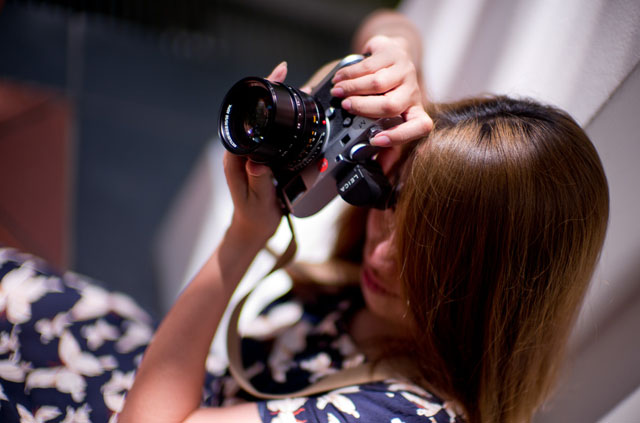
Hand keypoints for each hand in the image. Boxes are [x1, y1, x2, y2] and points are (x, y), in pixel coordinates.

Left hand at [224, 62, 288, 241]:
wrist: (253, 229)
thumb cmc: (254, 217)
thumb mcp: (258, 200)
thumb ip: (257, 181)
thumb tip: (257, 162)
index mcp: (236, 156)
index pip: (245, 119)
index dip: (258, 97)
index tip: (272, 79)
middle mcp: (241, 151)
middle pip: (254, 115)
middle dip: (270, 93)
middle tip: (287, 75)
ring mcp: (251, 154)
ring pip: (264, 123)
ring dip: (278, 106)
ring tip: (295, 89)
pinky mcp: (262, 158)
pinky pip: (271, 135)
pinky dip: (283, 121)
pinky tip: (294, 114)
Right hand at [329, 35, 431, 146]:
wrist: (392, 53)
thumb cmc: (385, 91)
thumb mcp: (385, 116)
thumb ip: (383, 143)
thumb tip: (381, 169)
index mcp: (414, 112)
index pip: (419, 127)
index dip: (399, 136)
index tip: (376, 140)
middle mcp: (412, 93)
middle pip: (391, 105)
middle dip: (363, 107)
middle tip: (345, 107)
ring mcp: (405, 72)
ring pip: (377, 83)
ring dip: (352, 88)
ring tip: (338, 91)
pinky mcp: (393, 54)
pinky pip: (368, 66)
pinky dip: (349, 74)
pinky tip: (340, 78)